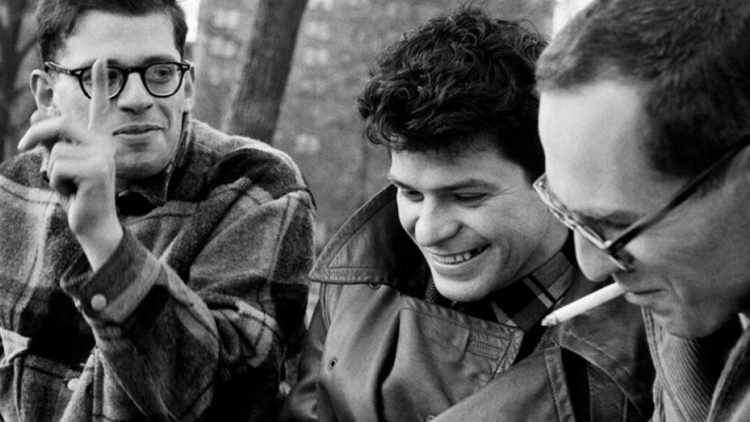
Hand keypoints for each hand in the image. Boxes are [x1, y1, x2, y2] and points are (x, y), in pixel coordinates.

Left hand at [18, 59, 122, 270]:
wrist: (94, 226)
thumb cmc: (77, 196)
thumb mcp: (59, 165)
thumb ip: (50, 142)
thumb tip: (36, 117)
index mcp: (98, 140)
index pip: (99, 108)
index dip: (100, 84)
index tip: (102, 61)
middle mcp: (104, 144)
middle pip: (60, 125)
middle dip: (37, 135)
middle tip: (22, 145)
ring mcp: (102, 157)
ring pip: (55, 152)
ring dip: (51, 172)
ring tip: (68, 186)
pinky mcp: (97, 171)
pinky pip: (57, 167)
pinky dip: (56, 183)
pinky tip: (73, 193)